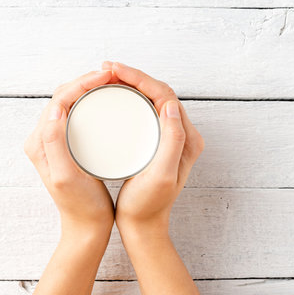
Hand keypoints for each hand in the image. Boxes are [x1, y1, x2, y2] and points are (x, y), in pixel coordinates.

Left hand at [24, 70, 114, 238]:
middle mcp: (43, 138)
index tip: (106, 76)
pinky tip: (108, 100)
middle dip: (86, 80)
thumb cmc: (80, 206)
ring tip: (113, 82)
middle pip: (63, 97)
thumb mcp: (64, 177)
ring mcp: (55, 141)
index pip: (58, 100)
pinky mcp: (68, 146)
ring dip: (89, 88)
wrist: (87, 227)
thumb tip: (55, 107)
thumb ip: (54, 143)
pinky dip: (92, 102)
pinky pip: (78, 115)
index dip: (82, 83)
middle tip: (113, 74)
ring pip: (71, 103)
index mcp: (39, 142)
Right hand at [101, 61, 204, 236]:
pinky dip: (129, 98)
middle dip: (134, 75)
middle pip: (159, 92)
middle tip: (106, 68)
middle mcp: (181, 135)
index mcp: (186, 139)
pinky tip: (113, 96)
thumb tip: (169, 104)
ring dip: (131, 84)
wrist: (142, 226)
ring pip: (151, 99)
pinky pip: (145, 111)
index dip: (140, 78)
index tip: (114, 70)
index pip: (165, 95)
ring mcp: (168, 138)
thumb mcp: (161, 176)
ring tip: (107, 77)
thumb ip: (172, 141)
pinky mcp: (155, 143)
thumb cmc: (148, 206)